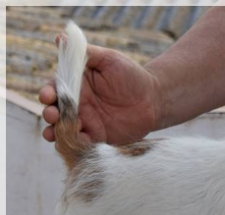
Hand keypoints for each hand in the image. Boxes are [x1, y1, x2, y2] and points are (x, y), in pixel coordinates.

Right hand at [39, 34, 160, 144]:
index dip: (48, 93)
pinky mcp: (98, 137)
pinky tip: (74, 144)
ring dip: (55, 132)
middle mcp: (78, 105)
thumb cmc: (132, 76)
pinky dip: (74, 145)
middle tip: (52, 114)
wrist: (154, 99)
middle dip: (49, 114)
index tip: (48, 95)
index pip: (55, 89)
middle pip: (55, 111)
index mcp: (76, 86)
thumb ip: (86, 53)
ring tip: (53, 133)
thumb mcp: (110, 60)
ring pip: (63, 130)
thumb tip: (60, 38)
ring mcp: (87, 122)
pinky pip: (81, 144)